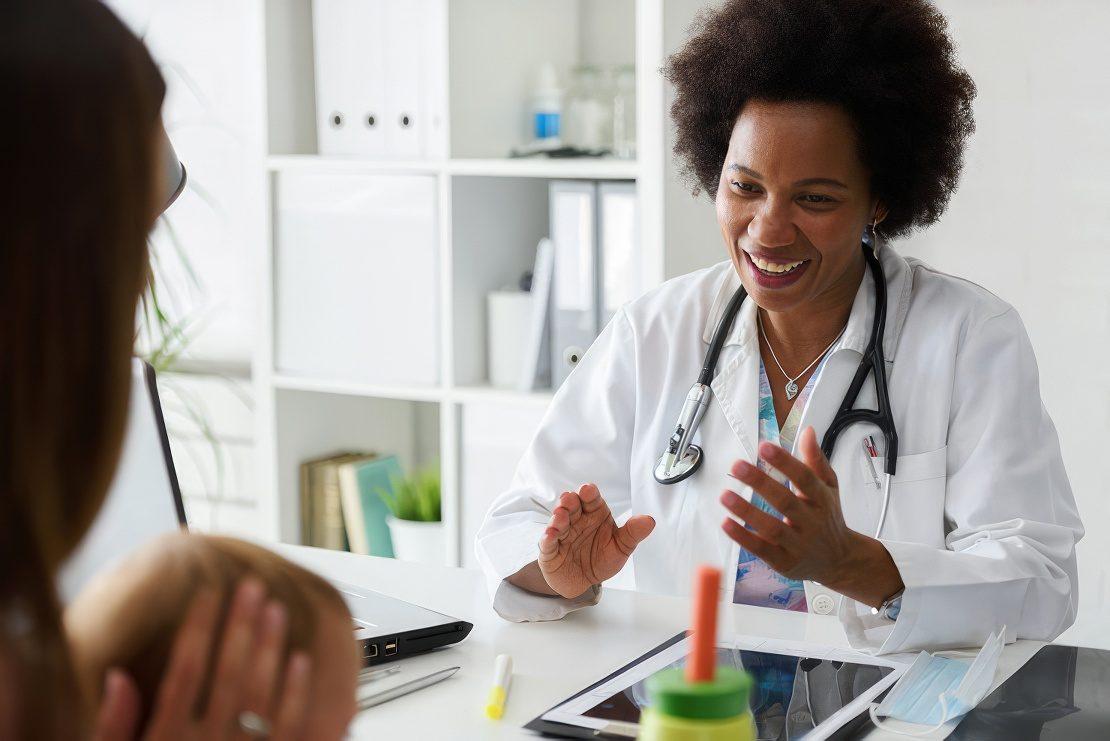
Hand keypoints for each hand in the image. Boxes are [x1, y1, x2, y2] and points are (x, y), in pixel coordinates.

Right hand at [91, 579, 313, 740]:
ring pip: (262, 692)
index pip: (185, 668)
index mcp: (166, 739)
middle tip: (250, 584)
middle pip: (228, 671)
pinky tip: (302, 660)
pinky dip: (299, 692)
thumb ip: (113, 727)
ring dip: (271, 646)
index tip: (208, 590)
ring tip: (276, 608)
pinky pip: (291, 727)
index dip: (199, 625)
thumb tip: (118, 677)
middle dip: (240, 623)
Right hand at [537, 484, 655, 598]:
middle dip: (570, 501)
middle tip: (570, 499)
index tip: (588, 490)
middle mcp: (577, 519)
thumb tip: (650, 520)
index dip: (589, 493)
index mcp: (594, 514)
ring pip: (558, 520)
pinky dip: (548, 537)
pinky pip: (547, 542)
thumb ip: (633, 533)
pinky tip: (551, 534)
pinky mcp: (550, 550)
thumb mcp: (621, 547)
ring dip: (558, 517)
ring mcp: (562, 533)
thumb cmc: (601, 558)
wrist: (584, 581)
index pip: (591, 499)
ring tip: (560, 516)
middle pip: (572, 505)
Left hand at [719, 426, 901, 606]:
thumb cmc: (828, 518)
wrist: (840, 561)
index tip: (765, 447)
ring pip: (772, 528)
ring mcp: (798, 545)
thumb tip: (807, 432)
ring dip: (747, 512)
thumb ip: (816, 460)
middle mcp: (812, 523)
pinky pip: (762, 550)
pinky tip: (726, 523)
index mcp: (822, 500)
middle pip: (786, 502)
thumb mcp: (829, 487)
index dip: (785, 462)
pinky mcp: (784, 563)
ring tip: (725, 495)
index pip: (805, 478)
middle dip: (761, 483)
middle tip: (738, 465)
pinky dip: (743, 538)